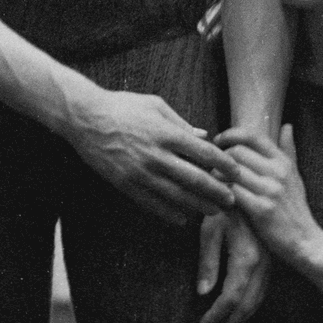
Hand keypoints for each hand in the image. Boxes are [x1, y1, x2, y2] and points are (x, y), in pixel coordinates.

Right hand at [62, 89, 237, 225]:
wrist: (85, 118)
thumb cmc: (122, 106)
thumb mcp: (155, 105)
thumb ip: (181, 122)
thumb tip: (205, 136)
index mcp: (167, 133)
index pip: (205, 154)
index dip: (225, 165)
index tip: (236, 173)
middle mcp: (157, 155)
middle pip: (196, 179)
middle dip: (217, 192)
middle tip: (231, 200)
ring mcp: (141, 172)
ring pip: (177, 196)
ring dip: (199, 206)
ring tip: (213, 212)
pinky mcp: (127, 184)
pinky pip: (153, 204)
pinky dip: (170, 213)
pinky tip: (183, 218)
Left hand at [198, 210, 270, 322]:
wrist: (245, 185)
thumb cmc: (222, 203)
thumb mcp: (210, 228)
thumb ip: (207, 261)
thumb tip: (203, 293)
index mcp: (247, 257)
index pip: (231, 298)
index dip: (217, 316)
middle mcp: (262, 264)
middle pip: (247, 305)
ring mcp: (268, 262)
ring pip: (257, 299)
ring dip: (240, 319)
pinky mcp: (269, 259)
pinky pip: (261, 290)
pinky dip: (248, 305)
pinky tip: (238, 311)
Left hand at [217, 124, 319, 265]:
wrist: (306, 241)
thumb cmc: (296, 208)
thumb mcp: (295, 176)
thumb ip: (289, 150)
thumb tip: (287, 125)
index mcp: (283, 162)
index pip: (252, 136)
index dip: (231, 134)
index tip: (219, 140)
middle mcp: (278, 172)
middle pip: (237, 152)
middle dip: (221, 158)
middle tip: (214, 167)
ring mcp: (270, 190)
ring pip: (231, 171)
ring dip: (218, 175)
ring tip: (215, 182)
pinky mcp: (261, 209)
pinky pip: (232, 192)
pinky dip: (222, 192)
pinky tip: (220, 196)